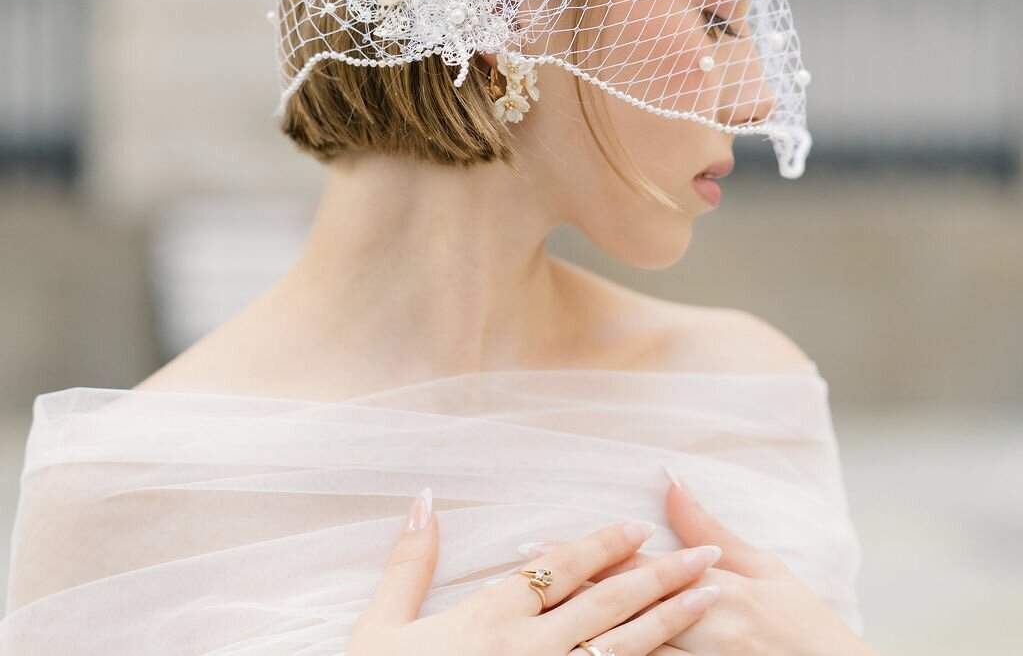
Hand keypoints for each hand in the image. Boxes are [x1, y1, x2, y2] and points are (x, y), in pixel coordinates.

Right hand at [348, 486, 724, 655]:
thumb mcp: (382, 626)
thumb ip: (410, 562)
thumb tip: (426, 499)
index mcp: (493, 615)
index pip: (561, 569)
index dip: (603, 545)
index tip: (640, 528)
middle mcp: (532, 648)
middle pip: (608, 603)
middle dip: (660, 575)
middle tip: (706, 553)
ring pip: (624, 648)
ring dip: (672, 619)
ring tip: (711, 594)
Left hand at [524, 466, 880, 655]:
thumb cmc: (806, 628)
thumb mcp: (767, 570)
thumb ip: (712, 527)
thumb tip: (671, 477)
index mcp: (717, 594)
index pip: (636, 570)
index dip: (582, 557)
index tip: (533, 547)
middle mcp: (703, 634)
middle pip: (620, 612)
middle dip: (565, 594)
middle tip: (514, 578)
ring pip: (628, 652)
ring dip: (579, 634)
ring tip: (529, 623)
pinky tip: (577, 653)